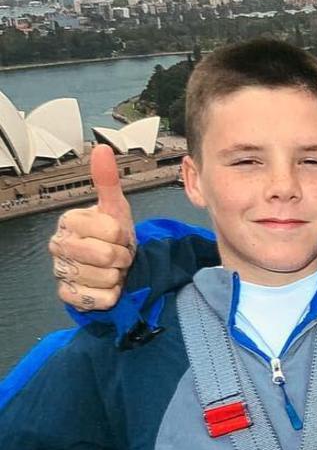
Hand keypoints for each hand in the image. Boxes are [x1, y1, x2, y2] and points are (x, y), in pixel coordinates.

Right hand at [49, 144, 135, 311]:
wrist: (110, 266)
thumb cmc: (111, 237)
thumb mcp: (115, 208)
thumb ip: (108, 181)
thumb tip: (102, 150)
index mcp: (70, 222)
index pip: (112, 232)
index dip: (124, 237)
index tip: (119, 236)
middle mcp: (60, 246)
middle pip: (107, 257)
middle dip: (122, 258)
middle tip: (118, 255)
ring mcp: (61, 271)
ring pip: (105, 279)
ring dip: (117, 277)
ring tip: (112, 269)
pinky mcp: (68, 295)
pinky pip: (100, 299)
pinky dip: (111, 295)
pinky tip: (105, 285)